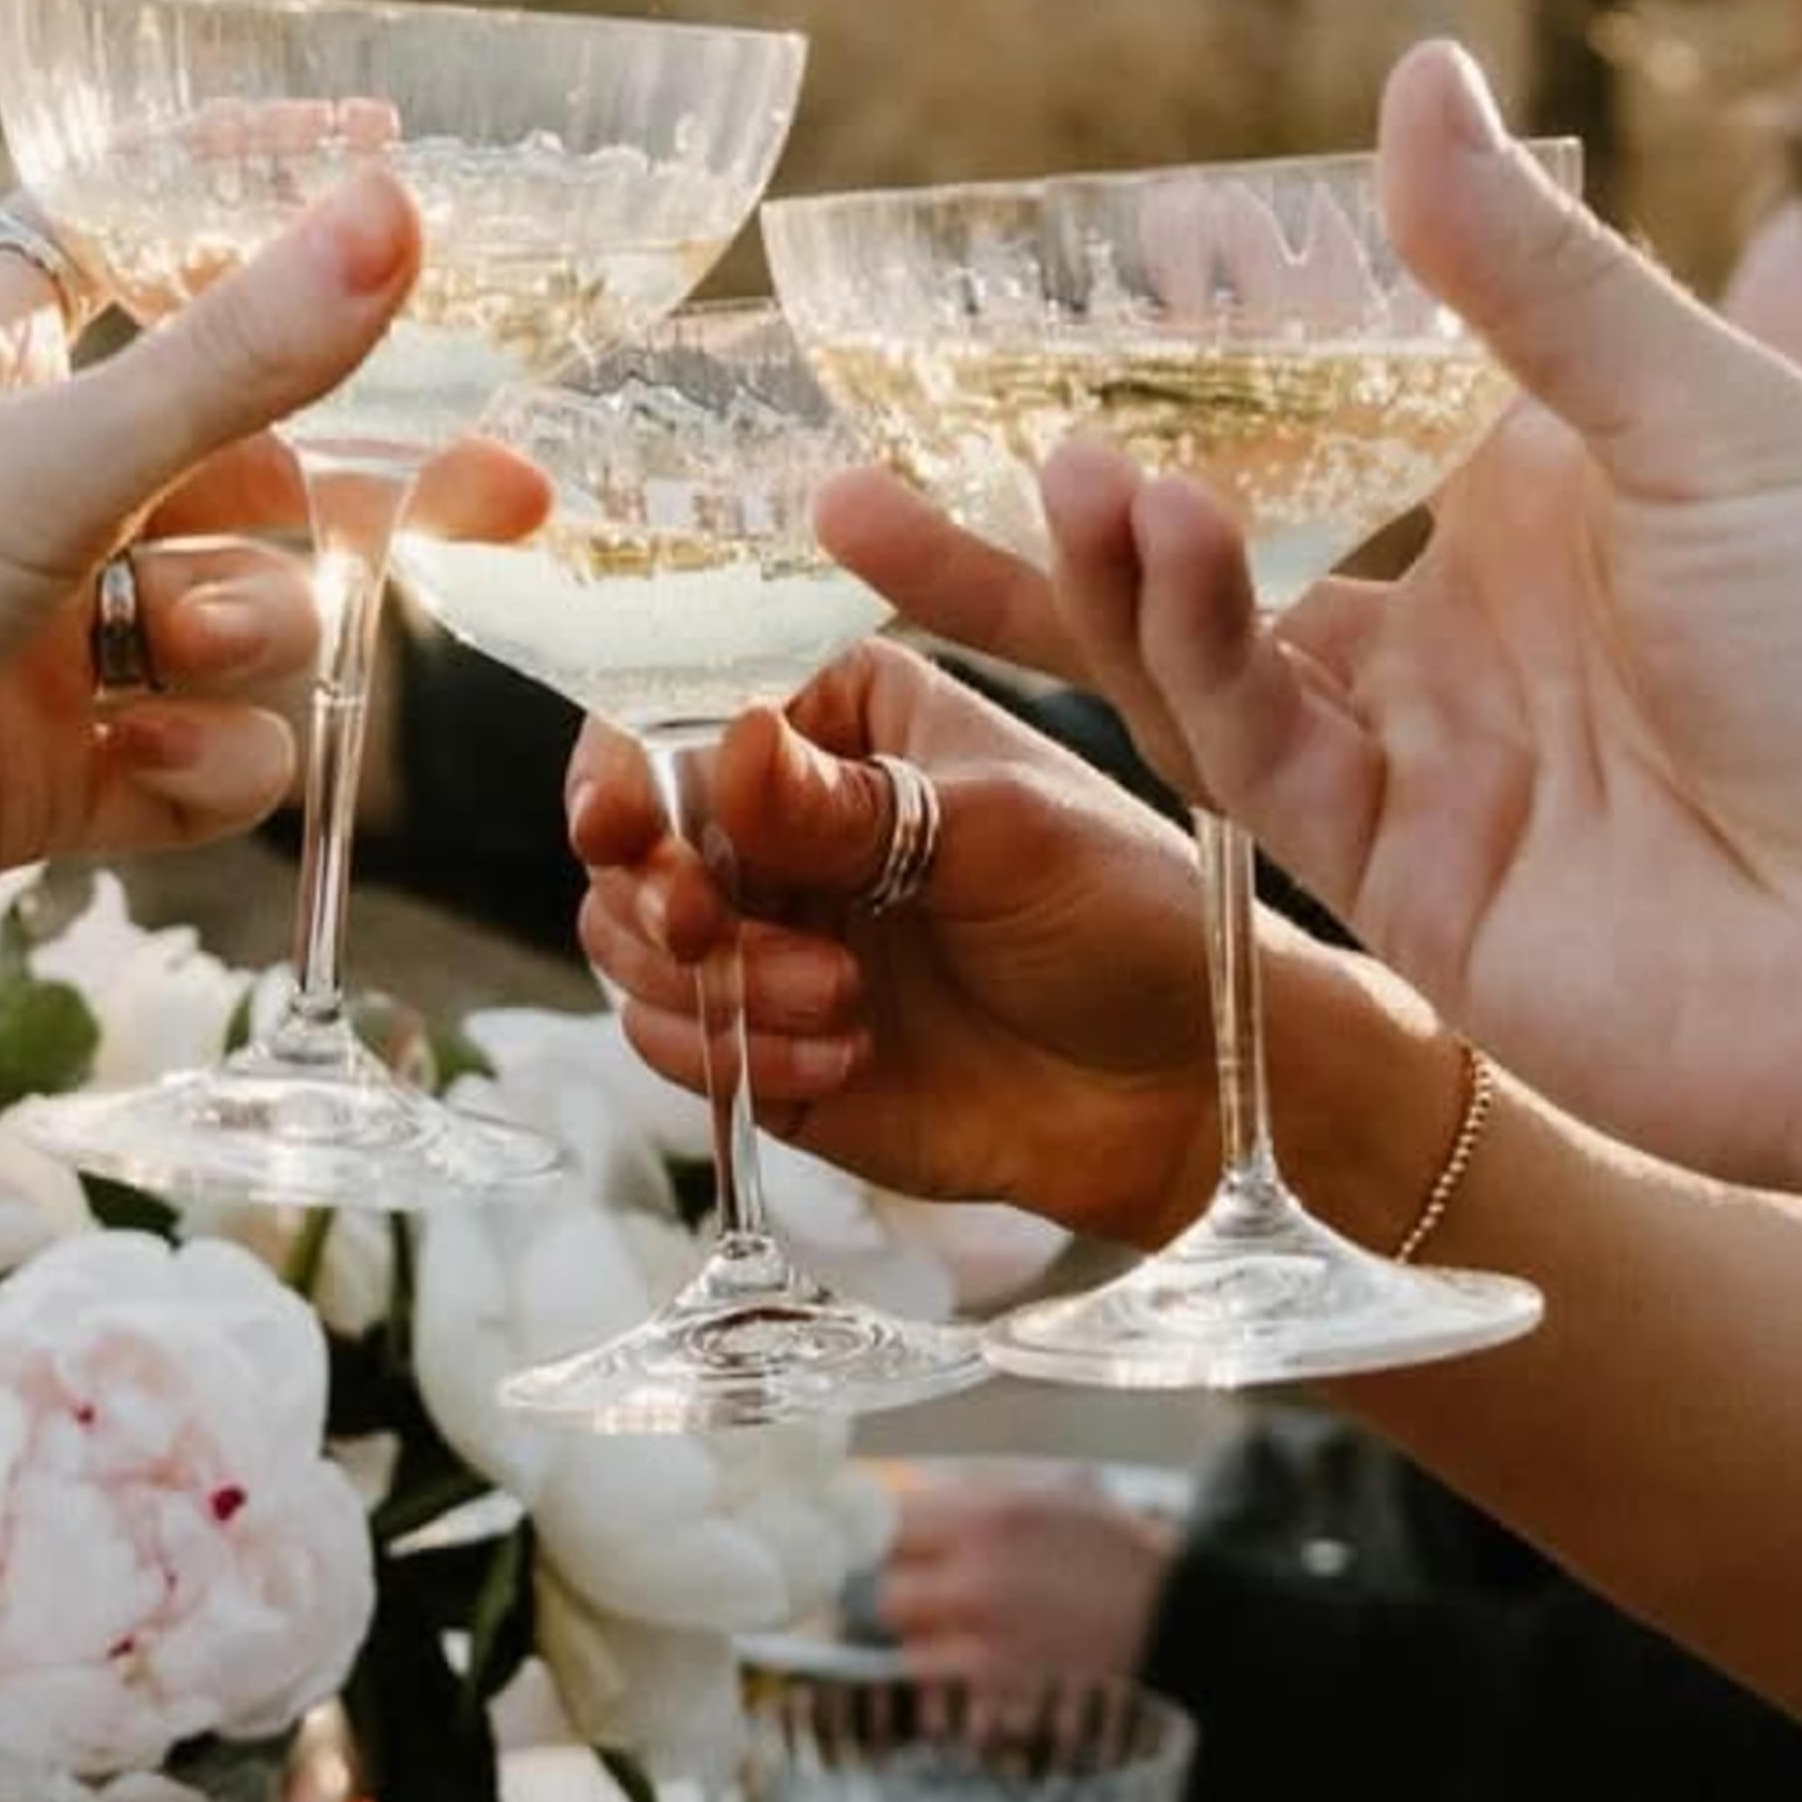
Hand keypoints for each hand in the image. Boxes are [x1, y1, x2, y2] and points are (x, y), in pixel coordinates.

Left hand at [0, 171, 448, 1038]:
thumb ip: (237, 356)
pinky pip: (191, 759)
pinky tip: (153, 773)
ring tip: (171, 658)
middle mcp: (12, 489)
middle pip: (239, 459)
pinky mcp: (29, 785)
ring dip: (249, 637)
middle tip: (499, 498)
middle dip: (333, 493)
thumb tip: (395, 205)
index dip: (257, 205)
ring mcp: (26, 642)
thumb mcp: (43, 464)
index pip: (140, 235)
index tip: (389, 165)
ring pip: (233, 613)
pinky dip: (204, 767)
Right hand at [568, 648, 1256, 1235]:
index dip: (624, 764)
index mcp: (839, 721)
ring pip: (634, 946)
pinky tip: (844, 1055)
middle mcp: (783, 820)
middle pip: (631, 837)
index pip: (681, 714)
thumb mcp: (1002, 835)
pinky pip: (683, 1046)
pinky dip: (736, 1053)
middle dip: (651, 887)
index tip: (619, 817)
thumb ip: (855, 808)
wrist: (1182, 1087)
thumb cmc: (1124, 914)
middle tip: (699, 924)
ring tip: (836, 1000)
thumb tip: (732, 747)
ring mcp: (771, 934)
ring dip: (713, 978)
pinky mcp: (770, 1043)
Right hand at [847, 37, 1801, 1227]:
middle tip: (866, 444)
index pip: (1321, 406)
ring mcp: (1425, 762)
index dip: (1195, 349)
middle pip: (1208, 548)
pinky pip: (1247, 758)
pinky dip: (1182, 652)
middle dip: (1038, 505)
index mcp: (1542, 497)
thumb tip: (1412, 68)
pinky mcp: (1403, 884)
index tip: (1076, 270)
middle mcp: (1460, 627)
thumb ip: (1534, 277)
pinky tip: (1142, 545)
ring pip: (1194, 657)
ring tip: (1048, 469)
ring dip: (1101, 565)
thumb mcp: (1716, 420)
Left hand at [880, 1472, 1176, 1691]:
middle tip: (930, 1592)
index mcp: (989, 1517)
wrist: (1176, 1619)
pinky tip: (987, 1664)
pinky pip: (946, 1688)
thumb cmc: (1119, 1550)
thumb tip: (910, 1493)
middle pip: (888, 1591)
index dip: (888, 1535)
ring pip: (910, 1648)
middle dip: (907, 1592)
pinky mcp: (1004, 1694)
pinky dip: (955, 1681)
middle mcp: (978, 1579)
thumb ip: (979, 1491)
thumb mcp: (1053, 1490)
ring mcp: (988, 1643)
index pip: (890, 1524)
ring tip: (964, 1633)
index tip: (898, 1544)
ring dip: (928, 1642)